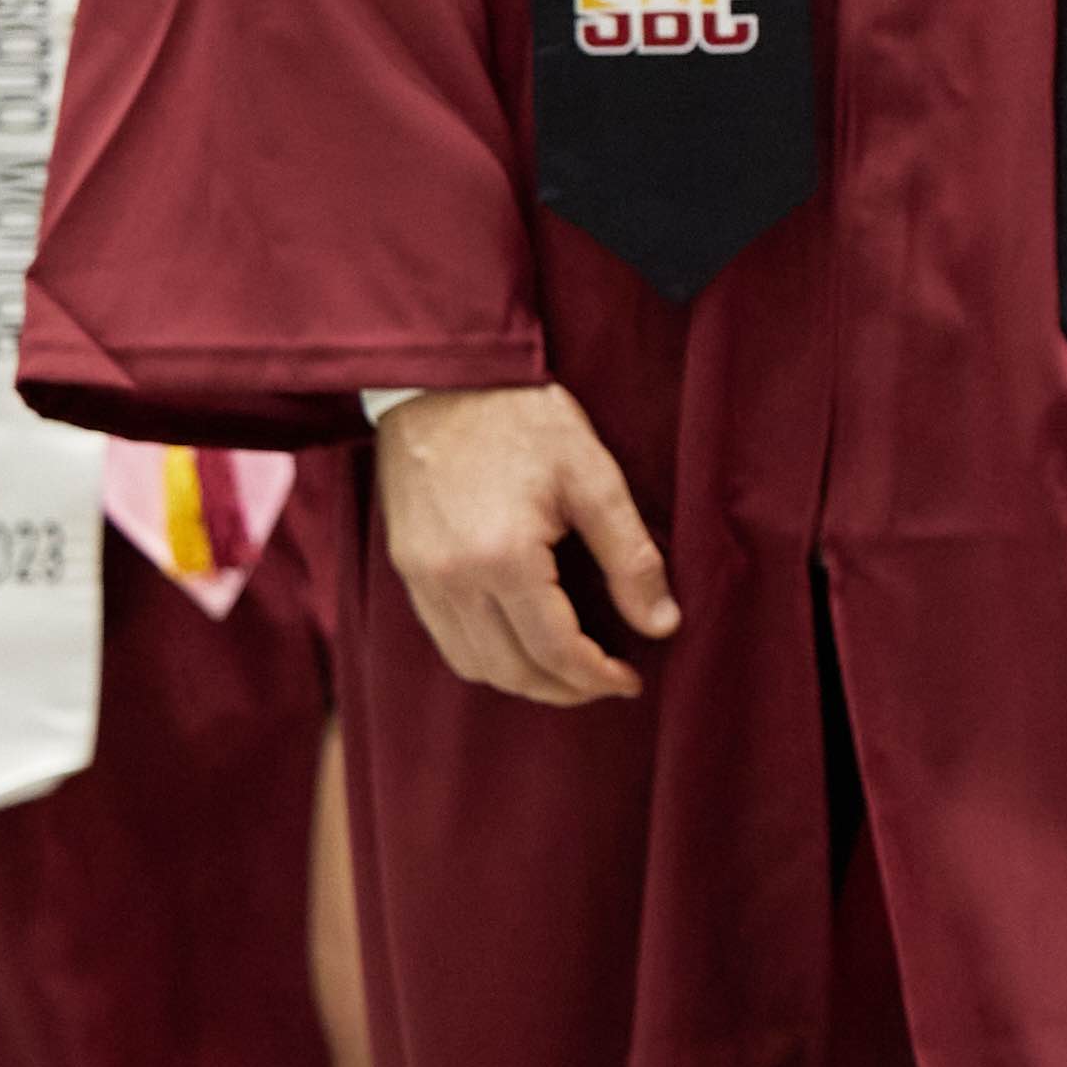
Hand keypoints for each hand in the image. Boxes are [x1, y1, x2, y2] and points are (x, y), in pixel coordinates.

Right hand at [377, 383, 676, 707]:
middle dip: (563, 689)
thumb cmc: (523, 418)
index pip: (555, 651)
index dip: (597, 677)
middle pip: (510, 670)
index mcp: (503, 559)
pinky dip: (485, 655)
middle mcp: (452, 580)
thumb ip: (630, 556)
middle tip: (606, 683)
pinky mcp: (405, 567)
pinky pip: (445, 637)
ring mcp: (420, 577)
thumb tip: (661, 623)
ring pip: (471, 664)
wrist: (442, 378)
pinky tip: (520, 641)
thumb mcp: (594, 476)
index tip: (630, 682)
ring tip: (569, 670)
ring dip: (522, 679)